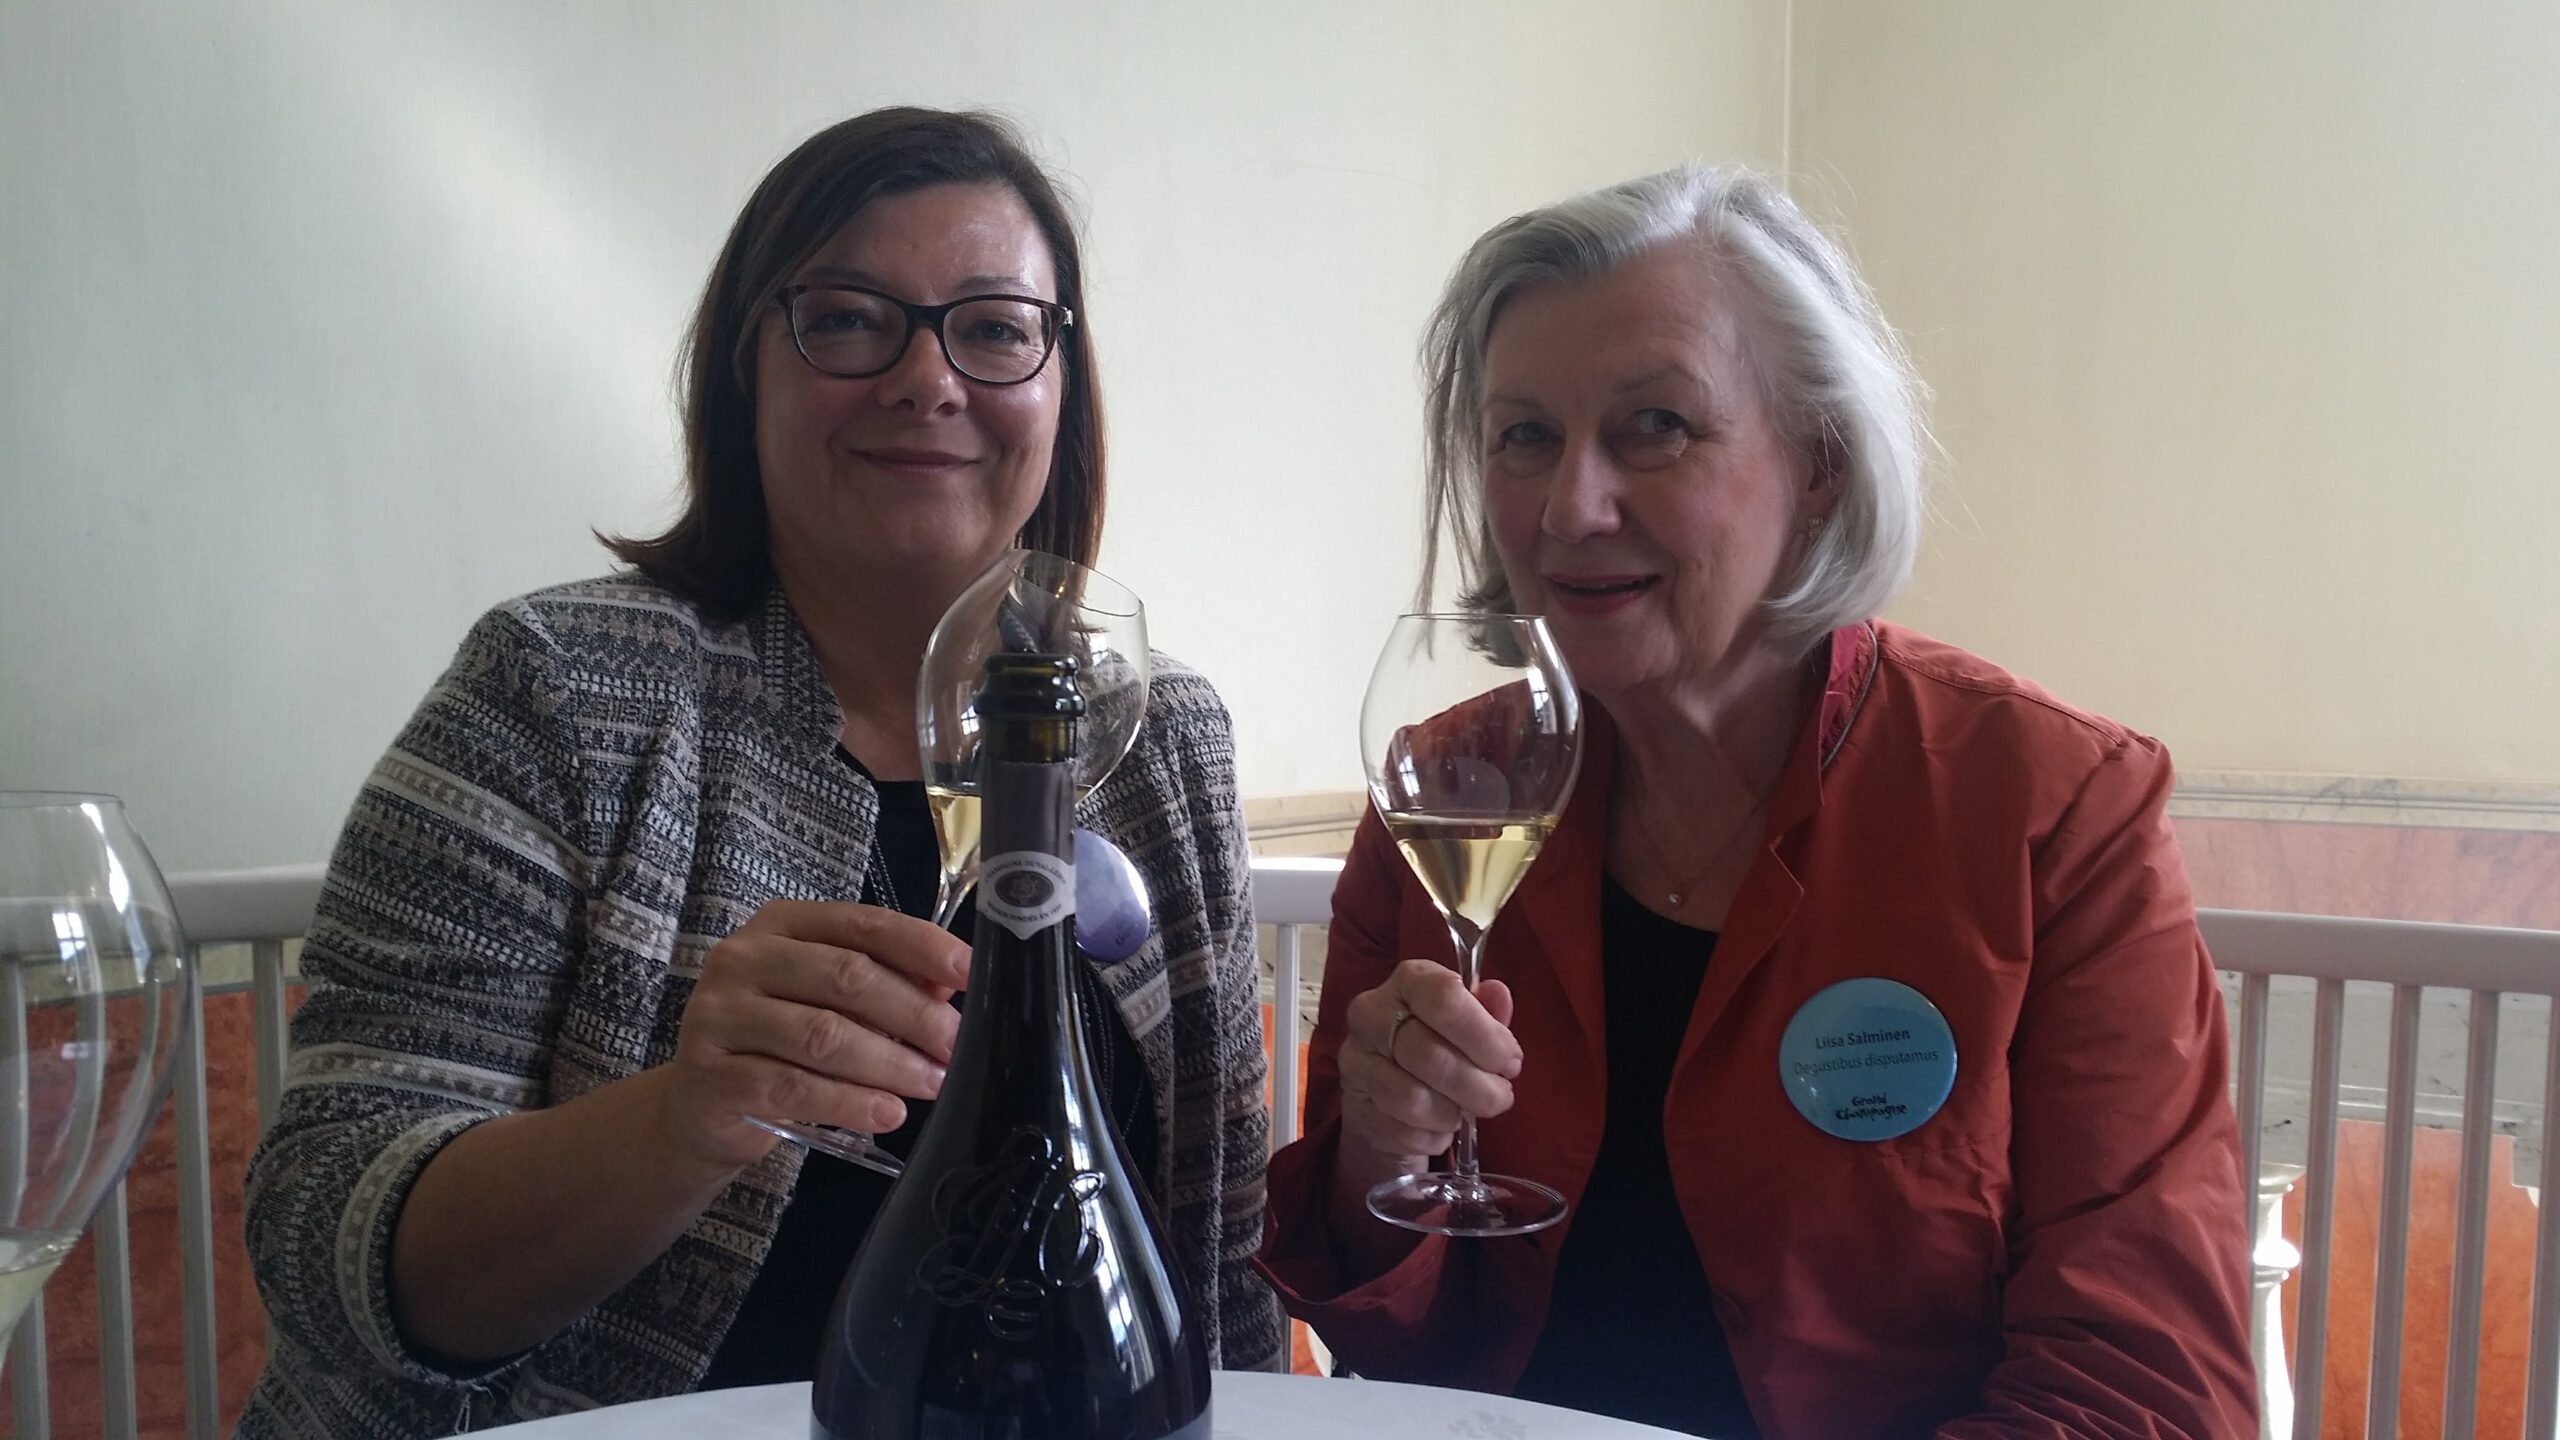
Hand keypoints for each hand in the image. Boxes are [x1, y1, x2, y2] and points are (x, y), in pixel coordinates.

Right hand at [657, 900, 969, 1172]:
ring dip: (889, 1062)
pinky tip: (888, 1112)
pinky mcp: (711, 1074)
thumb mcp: (830, 1004)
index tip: (970, 973)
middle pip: (847, 977)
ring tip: (932, 1082)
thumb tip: (949, 984)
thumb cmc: (778, 1043)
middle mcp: (743, 958)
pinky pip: (793, 1087)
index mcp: (781, 925)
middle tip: (955, 1045)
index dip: (921, 946)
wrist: (701, 1107)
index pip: (863, 924)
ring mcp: (720, 1014)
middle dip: (914, 1013)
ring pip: (822, 1035)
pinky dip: (849, 1103)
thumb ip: (886, 985)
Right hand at [1336, 958, 1521, 1165]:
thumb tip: (1498, 994)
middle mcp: (1372, 1013)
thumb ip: (1486, 1011)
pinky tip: (1440, 1125)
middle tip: (1500, 1097)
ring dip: (1455, 1113)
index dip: (1486, 1036)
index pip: (1445, 999)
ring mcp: (1357, 1061)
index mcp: (1408, 981)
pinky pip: (1404, 1131)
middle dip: (1480, 1087)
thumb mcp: (1468, 1023)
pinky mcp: (1355, 1107)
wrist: (1388, 1092)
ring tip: (1468, 1111)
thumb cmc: (1439, 1046)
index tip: (1510, 1061)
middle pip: (1432, 1056)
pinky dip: (1434, 1136)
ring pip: (1415, 1098)